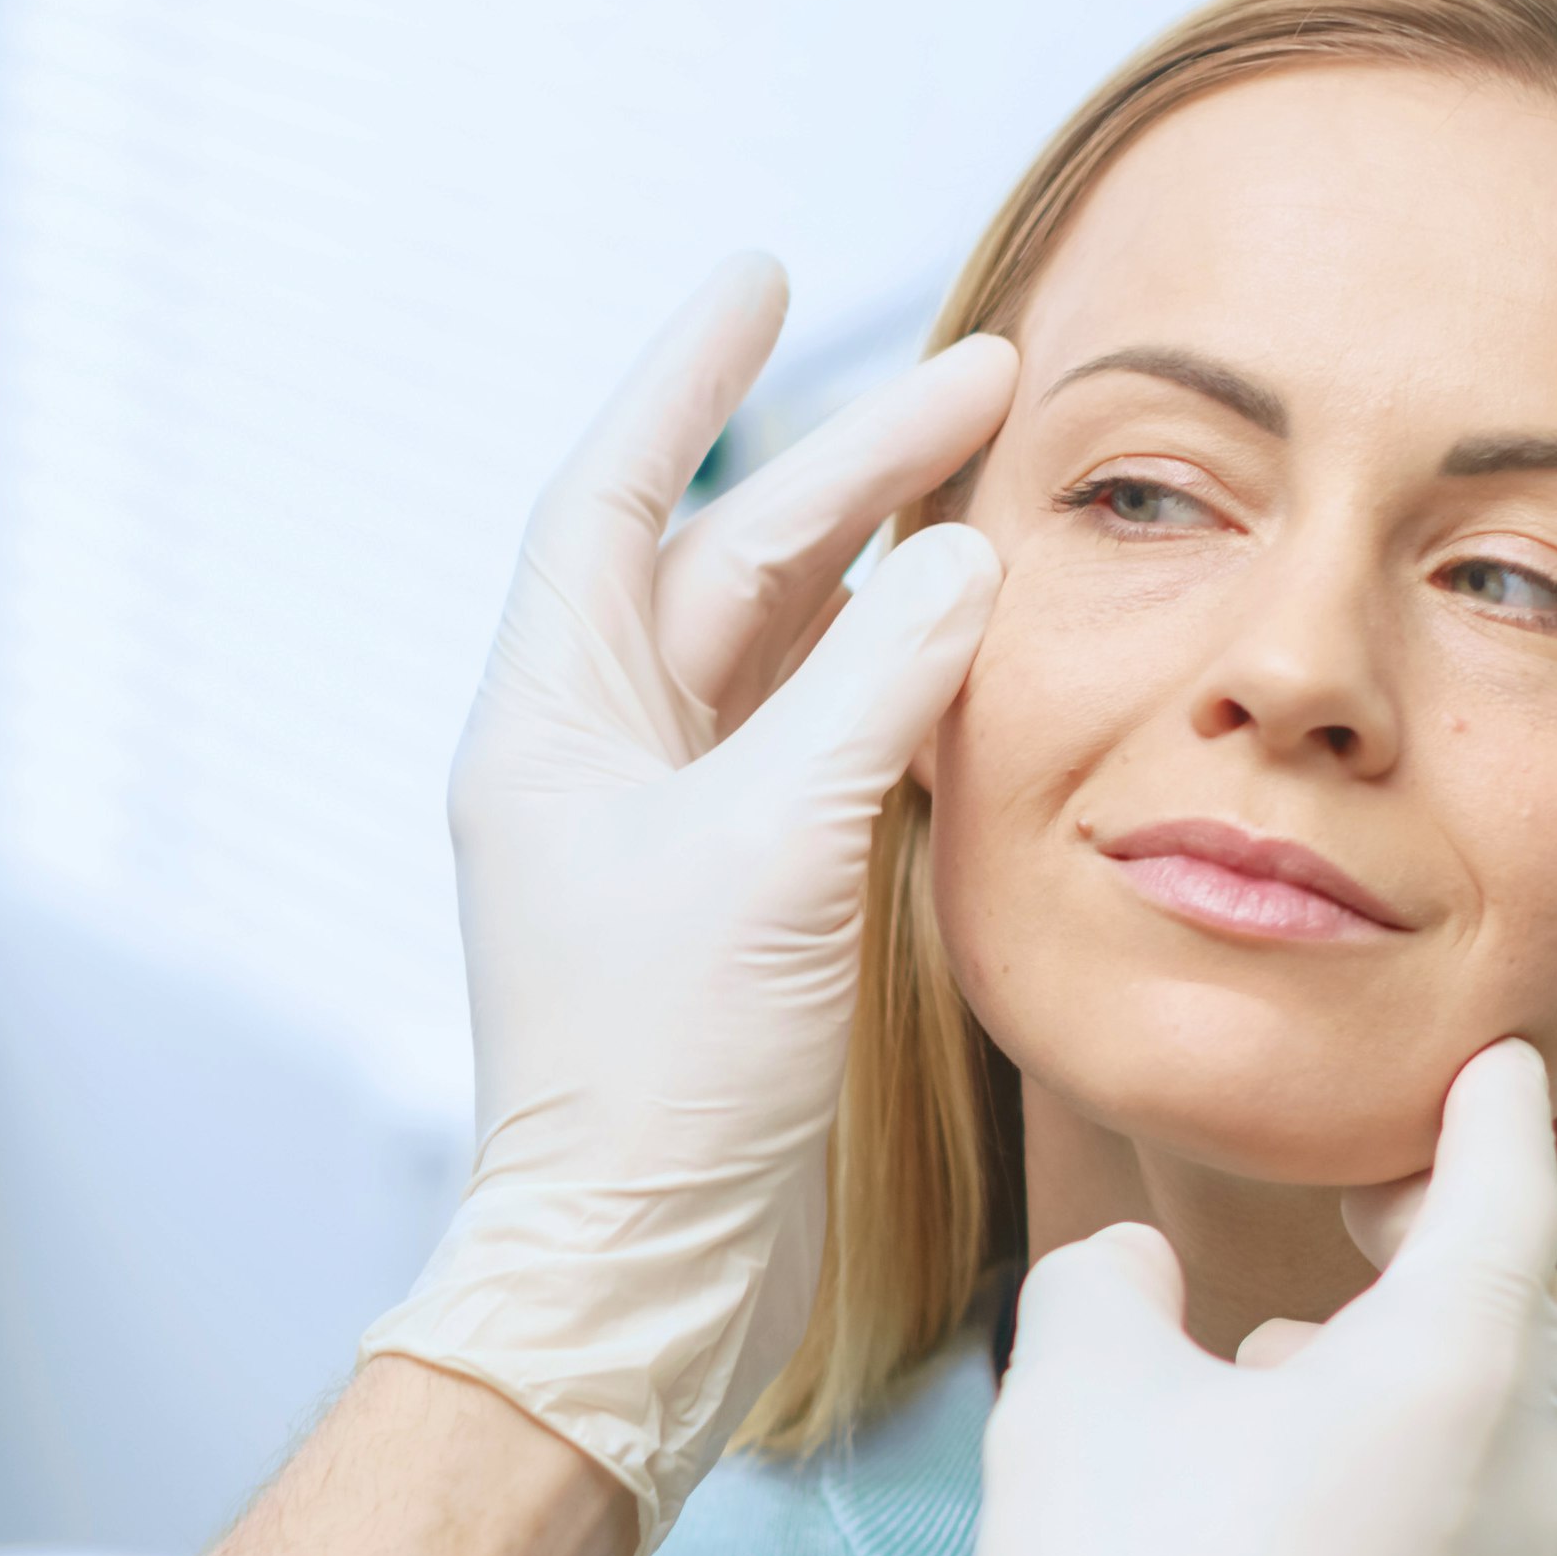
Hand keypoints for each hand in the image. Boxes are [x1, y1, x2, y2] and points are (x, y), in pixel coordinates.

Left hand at [361, 256, 1014, 1555]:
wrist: (643, 1275)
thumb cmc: (659, 1081)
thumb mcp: (772, 856)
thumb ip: (867, 698)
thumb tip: (957, 566)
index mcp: (552, 726)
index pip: (617, 501)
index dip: (690, 382)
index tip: (765, 280)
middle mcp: (601, 765)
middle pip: (732, 570)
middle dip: (852, 471)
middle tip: (992, 383)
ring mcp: (674, 840)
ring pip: (787, 662)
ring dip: (885, 578)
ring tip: (1003, 493)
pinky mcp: (743, 912)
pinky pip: (824, 758)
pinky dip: (897, 697)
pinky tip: (974, 653)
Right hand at [979, 1040, 1556, 1555]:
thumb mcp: (1076, 1394)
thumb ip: (1105, 1286)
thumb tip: (1136, 1274)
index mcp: (1449, 1374)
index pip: (1506, 1199)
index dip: (1492, 1121)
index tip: (1497, 1070)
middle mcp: (1523, 1485)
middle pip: (1535, 1324)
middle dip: (1466, 1255)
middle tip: (1371, 1227)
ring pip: (1505, 1454)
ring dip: (1421, 1394)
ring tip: (1287, 1396)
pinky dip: (1412, 1518)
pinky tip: (1294, 1554)